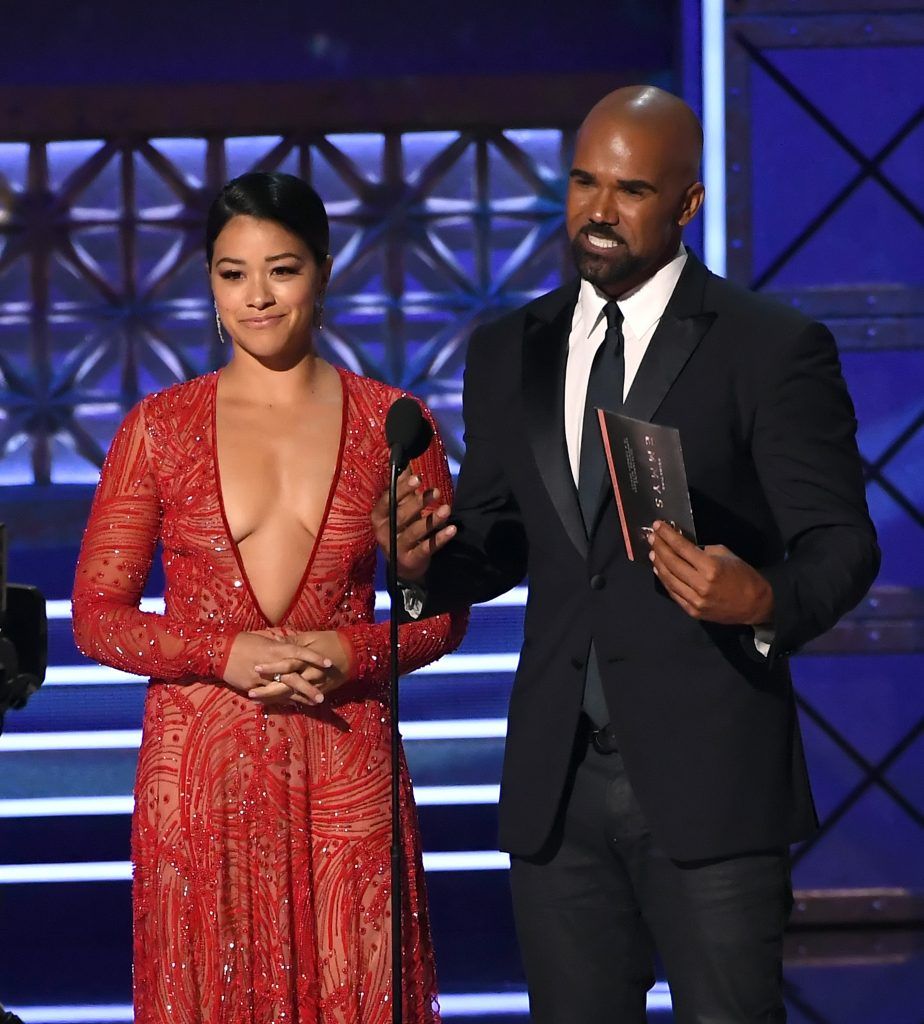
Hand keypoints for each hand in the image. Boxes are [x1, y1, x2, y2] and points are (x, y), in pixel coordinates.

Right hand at [222, 632, 332, 707]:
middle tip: (323, 696)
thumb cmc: (244, 642)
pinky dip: (282, 700)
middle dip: (309, 687)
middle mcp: (272, 663)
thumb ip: (279, 643)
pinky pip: (270, 695)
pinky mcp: (253, 686)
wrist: (220, 651)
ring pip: (284, 689)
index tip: (329, 663)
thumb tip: (292, 641)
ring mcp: (263, 677)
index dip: (315, 657)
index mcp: (276, 648)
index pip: (299, 652)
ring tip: (313, 704)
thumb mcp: (264, 639)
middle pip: (294, 677)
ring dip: (299, 697)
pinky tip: (293, 705)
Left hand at [247, 630, 350, 704]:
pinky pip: (303, 699)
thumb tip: (275, 639)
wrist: (354, 652)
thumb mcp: (311, 637)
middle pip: (286, 684)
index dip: (271, 667)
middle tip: (250, 694)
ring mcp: (315, 684)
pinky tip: (276, 705)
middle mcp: (310, 673)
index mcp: (306, 658)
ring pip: (292, 695)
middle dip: (268, 690)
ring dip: (275, 699)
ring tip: (258, 702)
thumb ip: (292, 640)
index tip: (255, 668)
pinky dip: (289, 702)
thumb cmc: (331, 641)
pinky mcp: (321, 690)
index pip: (286, 664)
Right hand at [370, 469, 455, 581]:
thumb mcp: (398, 508)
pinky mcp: (410, 560)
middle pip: (402, 515)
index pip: (388, 500)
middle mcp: (384, 532)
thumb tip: (402, 462)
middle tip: (436, 491)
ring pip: (415, 532)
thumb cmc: (401, 528)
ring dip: (432, 520)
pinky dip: (440, 539)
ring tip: (446, 509)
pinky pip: (426, 548)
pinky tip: (452, 529)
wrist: (402, 564)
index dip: (402, 489)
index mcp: (379, 516)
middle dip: (419, 502)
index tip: (418, 479)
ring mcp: (396, 548)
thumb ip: (401, 488)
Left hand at [647, 521, 773, 625]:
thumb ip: (703, 551)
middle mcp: (700, 584)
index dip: (668, 536)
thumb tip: (683, 547)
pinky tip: (660, 570)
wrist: (755, 605)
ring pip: (669, 579)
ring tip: (652, 552)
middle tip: (652, 537)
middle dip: (659, 547)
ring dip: (658, 564)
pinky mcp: (693, 611)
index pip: (682, 548)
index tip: (658, 526)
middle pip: (672, 563)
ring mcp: (695, 600)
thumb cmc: (743, 575)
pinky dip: (665, 580)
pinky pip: (673, 593)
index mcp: (710, 567)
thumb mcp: (726, 555)